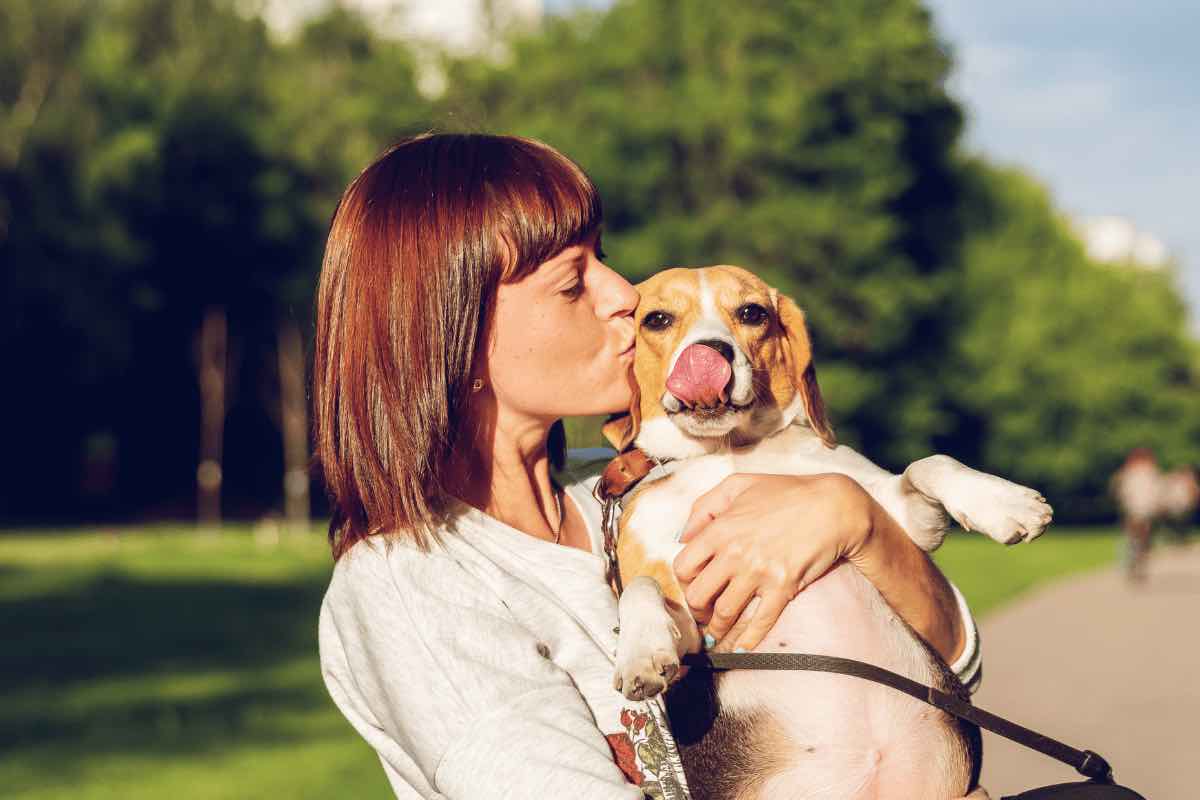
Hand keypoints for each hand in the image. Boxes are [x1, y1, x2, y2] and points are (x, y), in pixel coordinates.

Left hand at [672, 473, 872, 650]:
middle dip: (697, 609)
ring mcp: (759, 573)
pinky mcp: (783, 588)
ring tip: (714, 636)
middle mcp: (734, 554)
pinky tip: (740, 648)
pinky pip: (760, 621)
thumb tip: (683, 536)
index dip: (684, 581)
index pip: (683, 567)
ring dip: (716, 630)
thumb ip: (703, 506)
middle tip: (702, 614)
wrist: (832, 506)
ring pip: (724, 613)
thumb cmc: (787, 492)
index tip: (692, 586)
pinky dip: (747, 640)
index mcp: (720, 530)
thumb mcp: (738, 485)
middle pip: (699, 596)